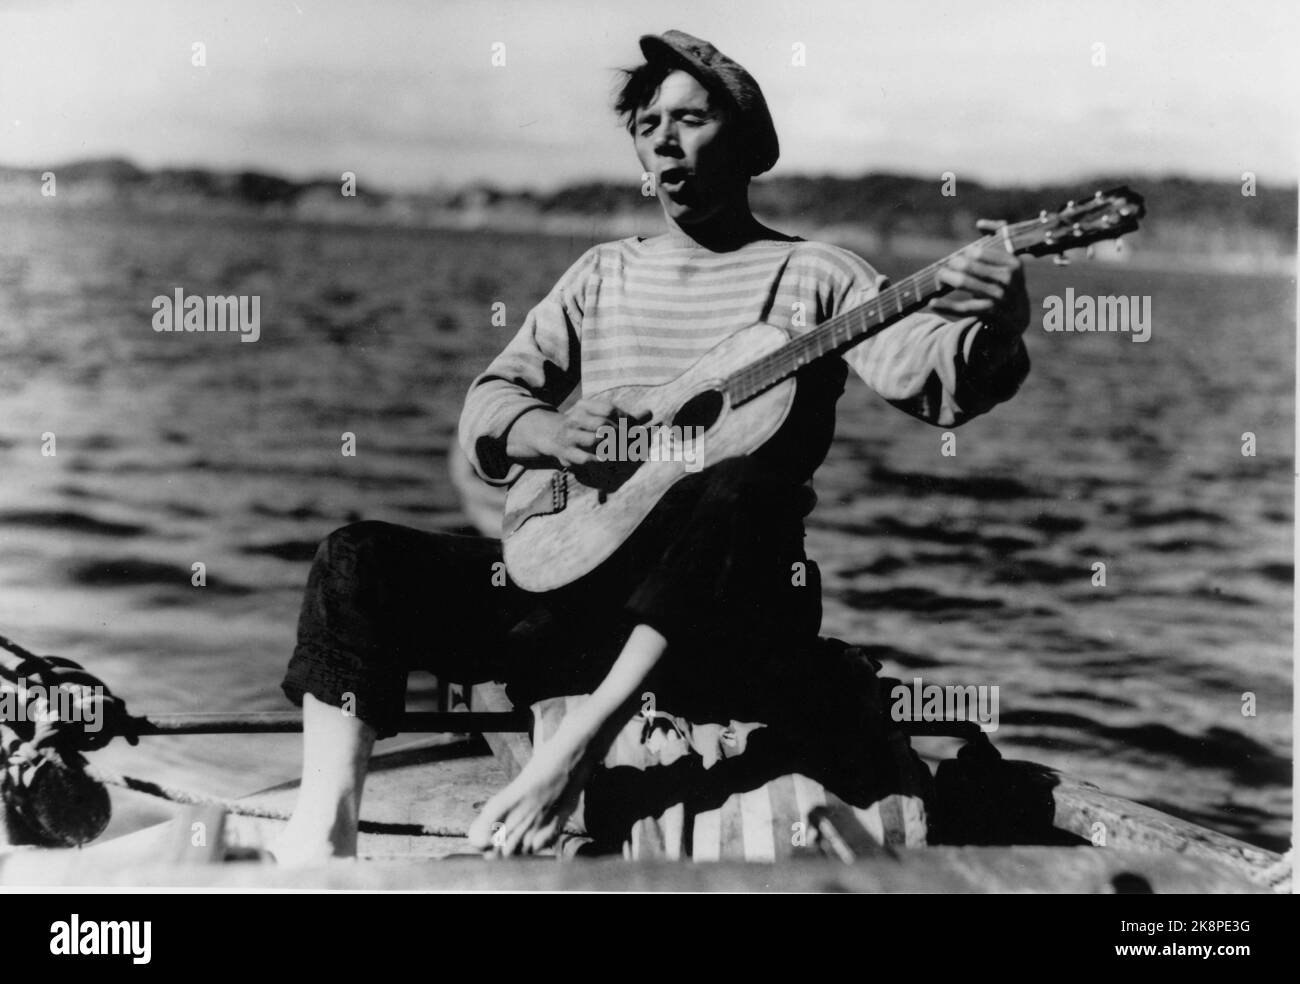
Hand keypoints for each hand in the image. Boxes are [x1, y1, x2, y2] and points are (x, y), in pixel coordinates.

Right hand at [505, 398, 647, 468]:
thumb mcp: (597, 415)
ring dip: (610, 447)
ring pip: (593, 440)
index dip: (624, 419)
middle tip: (631, 443)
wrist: (549, 435)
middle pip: (603, 425)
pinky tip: (605, 460)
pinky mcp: (566, 453)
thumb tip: (650, 413)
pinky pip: (583, 457)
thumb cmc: (582, 425)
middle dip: (620, 435)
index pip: (608, 409)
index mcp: (584, 406)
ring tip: (621, 451)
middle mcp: (575, 419)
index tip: (635, 428)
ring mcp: (569, 436)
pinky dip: (596, 460)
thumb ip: (623, 416)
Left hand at [932, 219, 1028, 335]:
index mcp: (1013, 263)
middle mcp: (1007, 279)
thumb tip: (980, 224)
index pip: (979, 253)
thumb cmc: (1008, 280)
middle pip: (968, 266)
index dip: (963, 255)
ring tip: (939, 278)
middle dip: (951, 266)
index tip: (957, 259)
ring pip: (964, 283)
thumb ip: (1000, 234)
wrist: (1018, 314)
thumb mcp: (1010, 258)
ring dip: (946, 279)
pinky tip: (933, 303)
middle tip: (943, 269)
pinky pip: (962, 308)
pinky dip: (946, 306)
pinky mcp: (988, 312)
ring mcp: (998, 297)